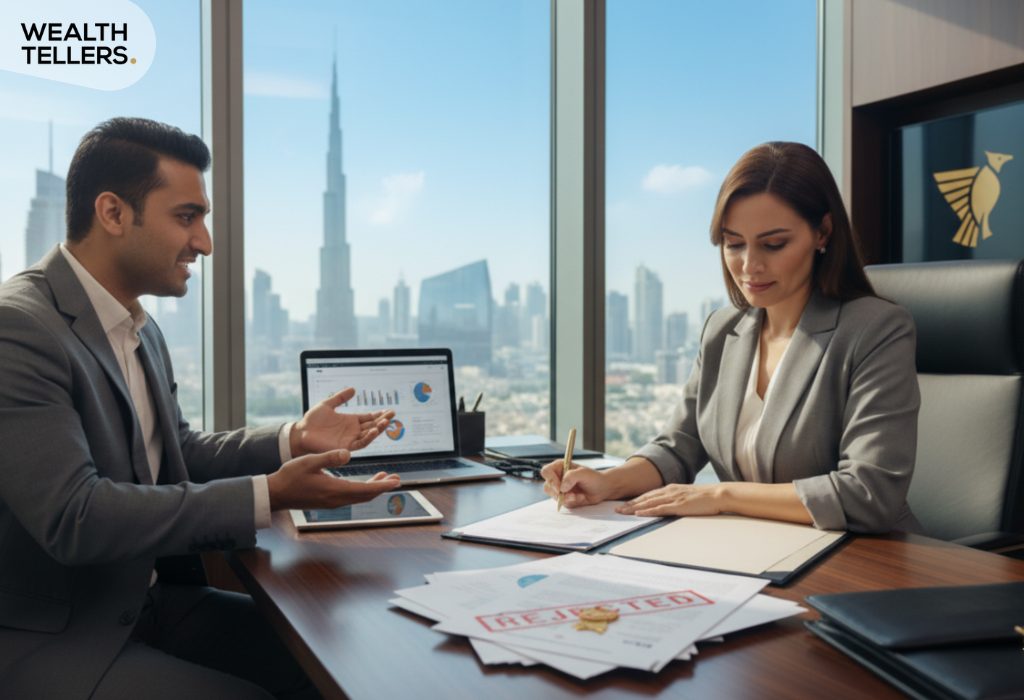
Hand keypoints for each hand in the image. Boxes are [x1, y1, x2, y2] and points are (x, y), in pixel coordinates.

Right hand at [267, 449, 400, 510]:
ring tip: (384, 477)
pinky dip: (362, 489)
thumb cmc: (291, 476)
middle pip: (366, 495)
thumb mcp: (309, 461)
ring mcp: (333, 502)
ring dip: (373, 488)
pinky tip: (363, 482)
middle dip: (382, 487)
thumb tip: (348, 453)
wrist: (277, 493)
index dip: (382, 486)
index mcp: (334, 490)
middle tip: (396, 478)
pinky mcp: (329, 500)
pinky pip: (351, 496)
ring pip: (359, 496)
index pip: (365, 490)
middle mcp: (337, 499)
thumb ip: (329, 457)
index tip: (396, 482)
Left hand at [291, 387, 394, 456]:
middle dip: (383, 421)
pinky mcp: (345, 446)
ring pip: (369, 435)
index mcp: (350, 421)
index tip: (388, 410)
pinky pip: (360, 443)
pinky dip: (368, 437)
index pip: (369, 418)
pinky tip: (374, 431)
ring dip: (379, 429)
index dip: (379, 414)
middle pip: (372, 425)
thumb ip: (340, 397)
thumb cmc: (312, 420)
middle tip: (392, 414)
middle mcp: (353, 430)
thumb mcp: (327, 404)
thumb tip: (353, 389)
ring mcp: (350, 439)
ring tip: (386, 422)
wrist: (301, 433)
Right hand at [540, 460, 613, 507]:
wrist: (602, 489)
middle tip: (572, 495)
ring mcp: (560, 489)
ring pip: (554, 496)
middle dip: (559, 493)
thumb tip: (562, 487)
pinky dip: (572, 502)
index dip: (551, 480)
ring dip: (567, 499)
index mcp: (560, 467)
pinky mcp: (564, 498)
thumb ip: (571, 477)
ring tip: (579, 496)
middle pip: (547, 486)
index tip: (560, 488)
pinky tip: (580, 498)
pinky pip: (562, 503)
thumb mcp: (584, 473)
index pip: (546, 471)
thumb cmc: (594, 478)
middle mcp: (558, 477)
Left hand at [615, 483, 722, 516]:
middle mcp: (669, 491)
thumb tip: (669, 507)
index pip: (649, 495)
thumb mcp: (687, 497)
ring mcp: (673, 498)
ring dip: (634, 508)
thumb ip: (677, 500)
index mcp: (671, 489)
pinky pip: (659, 508)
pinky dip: (648, 511)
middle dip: (630, 504)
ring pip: (649, 503)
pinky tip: (639, 514)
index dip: (636, 500)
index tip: (625, 505)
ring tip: (622, 512)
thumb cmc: (705, 498)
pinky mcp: (678, 505)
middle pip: (645, 498)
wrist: (718, 494)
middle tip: (617, 509)